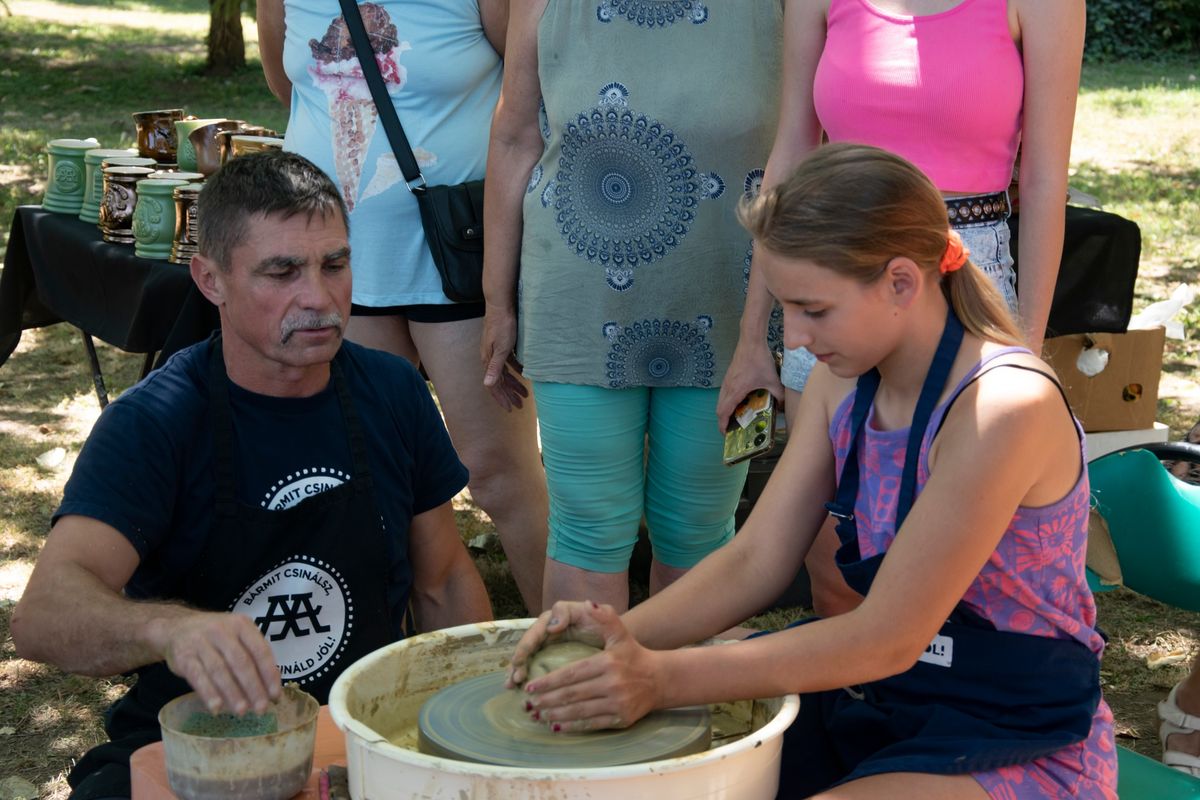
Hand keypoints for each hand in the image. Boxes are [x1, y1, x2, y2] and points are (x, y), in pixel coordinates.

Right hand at [157, 611, 280, 714]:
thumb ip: (253, 656)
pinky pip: (198, 677)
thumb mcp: (236, 635)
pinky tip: (217, 708)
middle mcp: (221, 630)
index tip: (275, 696)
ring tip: (241, 711)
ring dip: (233, 693)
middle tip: (261, 708)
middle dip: (253, 688)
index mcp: (241, 625)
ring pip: (220, 671)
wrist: (175, 629)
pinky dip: (209, 694)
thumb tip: (270, 690)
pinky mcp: (184, 657)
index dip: (269, 675)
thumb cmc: (215, 637)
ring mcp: (201, 643)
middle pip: (241, 662)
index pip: (260, 651)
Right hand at [480, 306, 528, 410]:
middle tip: (520, 406)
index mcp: (488, 361)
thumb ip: (495, 367)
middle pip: (499, 382)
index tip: (511, 409)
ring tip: (524, 394)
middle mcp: (489, 358)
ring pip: (504, 373)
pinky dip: (515, 371)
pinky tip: (524, 375)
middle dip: (509, 395)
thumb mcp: (501, 348)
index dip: (502, 398)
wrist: (500, 305)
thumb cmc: (502, 326)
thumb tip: (487, 385)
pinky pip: (508, 363)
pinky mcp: (501, 345)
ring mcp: (495, 351)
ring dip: (513, 385)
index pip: (494, 386)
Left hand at [508, 601, 661, 732]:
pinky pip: (592, 724)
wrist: (660, 680)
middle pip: (572, 694)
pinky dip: (572, 727)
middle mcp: (612, 684)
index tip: (530, 686)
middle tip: (528, 704)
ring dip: (555, 715)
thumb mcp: (620, 633)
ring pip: (579, 711)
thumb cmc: (633, 655)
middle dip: (547, 700)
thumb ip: (604, 617)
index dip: (549, 681)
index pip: (572, 673)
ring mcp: (617, 703)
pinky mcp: (621, 719)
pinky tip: (556, 727)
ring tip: (537, 716)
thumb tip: (588, 603)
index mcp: (607, 662)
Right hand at [715, 336, 784, 434]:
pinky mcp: (729, 375)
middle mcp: (727, 387)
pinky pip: (724, 393)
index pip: (723, 413)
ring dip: (725, 410)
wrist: (751, 341)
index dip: (723, 425)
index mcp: (735, 391)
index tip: (726, 434)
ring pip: (721, 400)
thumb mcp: (772, 380)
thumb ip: (779, 395)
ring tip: (735, 417)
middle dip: (723, 420)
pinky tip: (739, 401)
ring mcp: (726, 381)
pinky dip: (727, 401)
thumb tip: (782, 407)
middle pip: (719, 409)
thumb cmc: (759, 360)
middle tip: (732, 428)